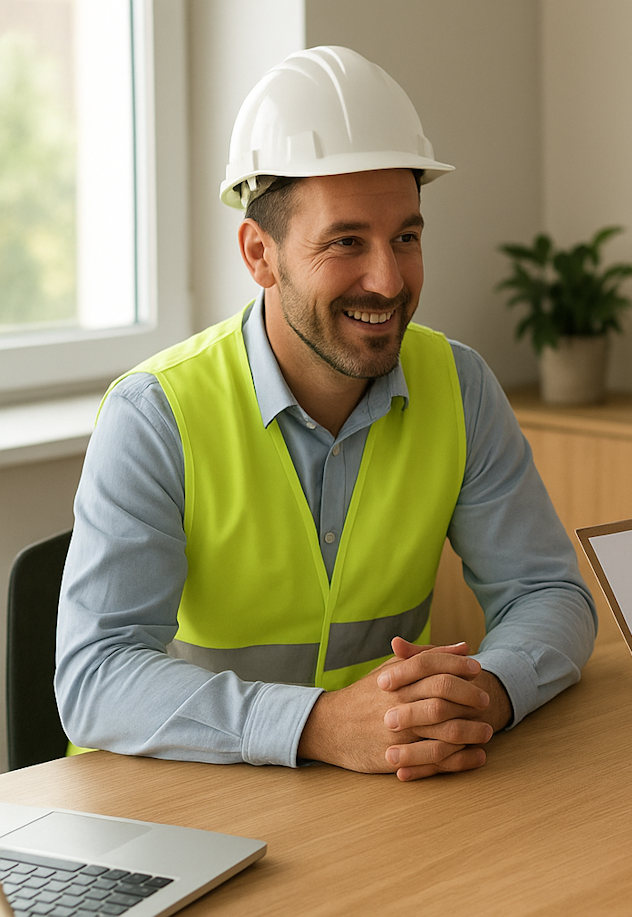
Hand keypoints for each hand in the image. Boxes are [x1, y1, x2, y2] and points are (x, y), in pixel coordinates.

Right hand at [297, 641, 493, 777]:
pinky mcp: (399, 756)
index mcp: (396, 677)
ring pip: (445, 729)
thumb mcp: (391, 671)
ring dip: (472, 731)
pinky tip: (476, 757)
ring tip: (486, 731)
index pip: (434, 664)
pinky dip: (462, 760)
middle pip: (443, 693)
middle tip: (485, 700)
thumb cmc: (365, 696)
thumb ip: (425, 657)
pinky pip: (437, 759)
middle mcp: (398, 701)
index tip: (477, 668)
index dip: (458, 665)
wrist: (331, 727)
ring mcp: (399, 730)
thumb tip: (462, 647)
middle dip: (470, 696)